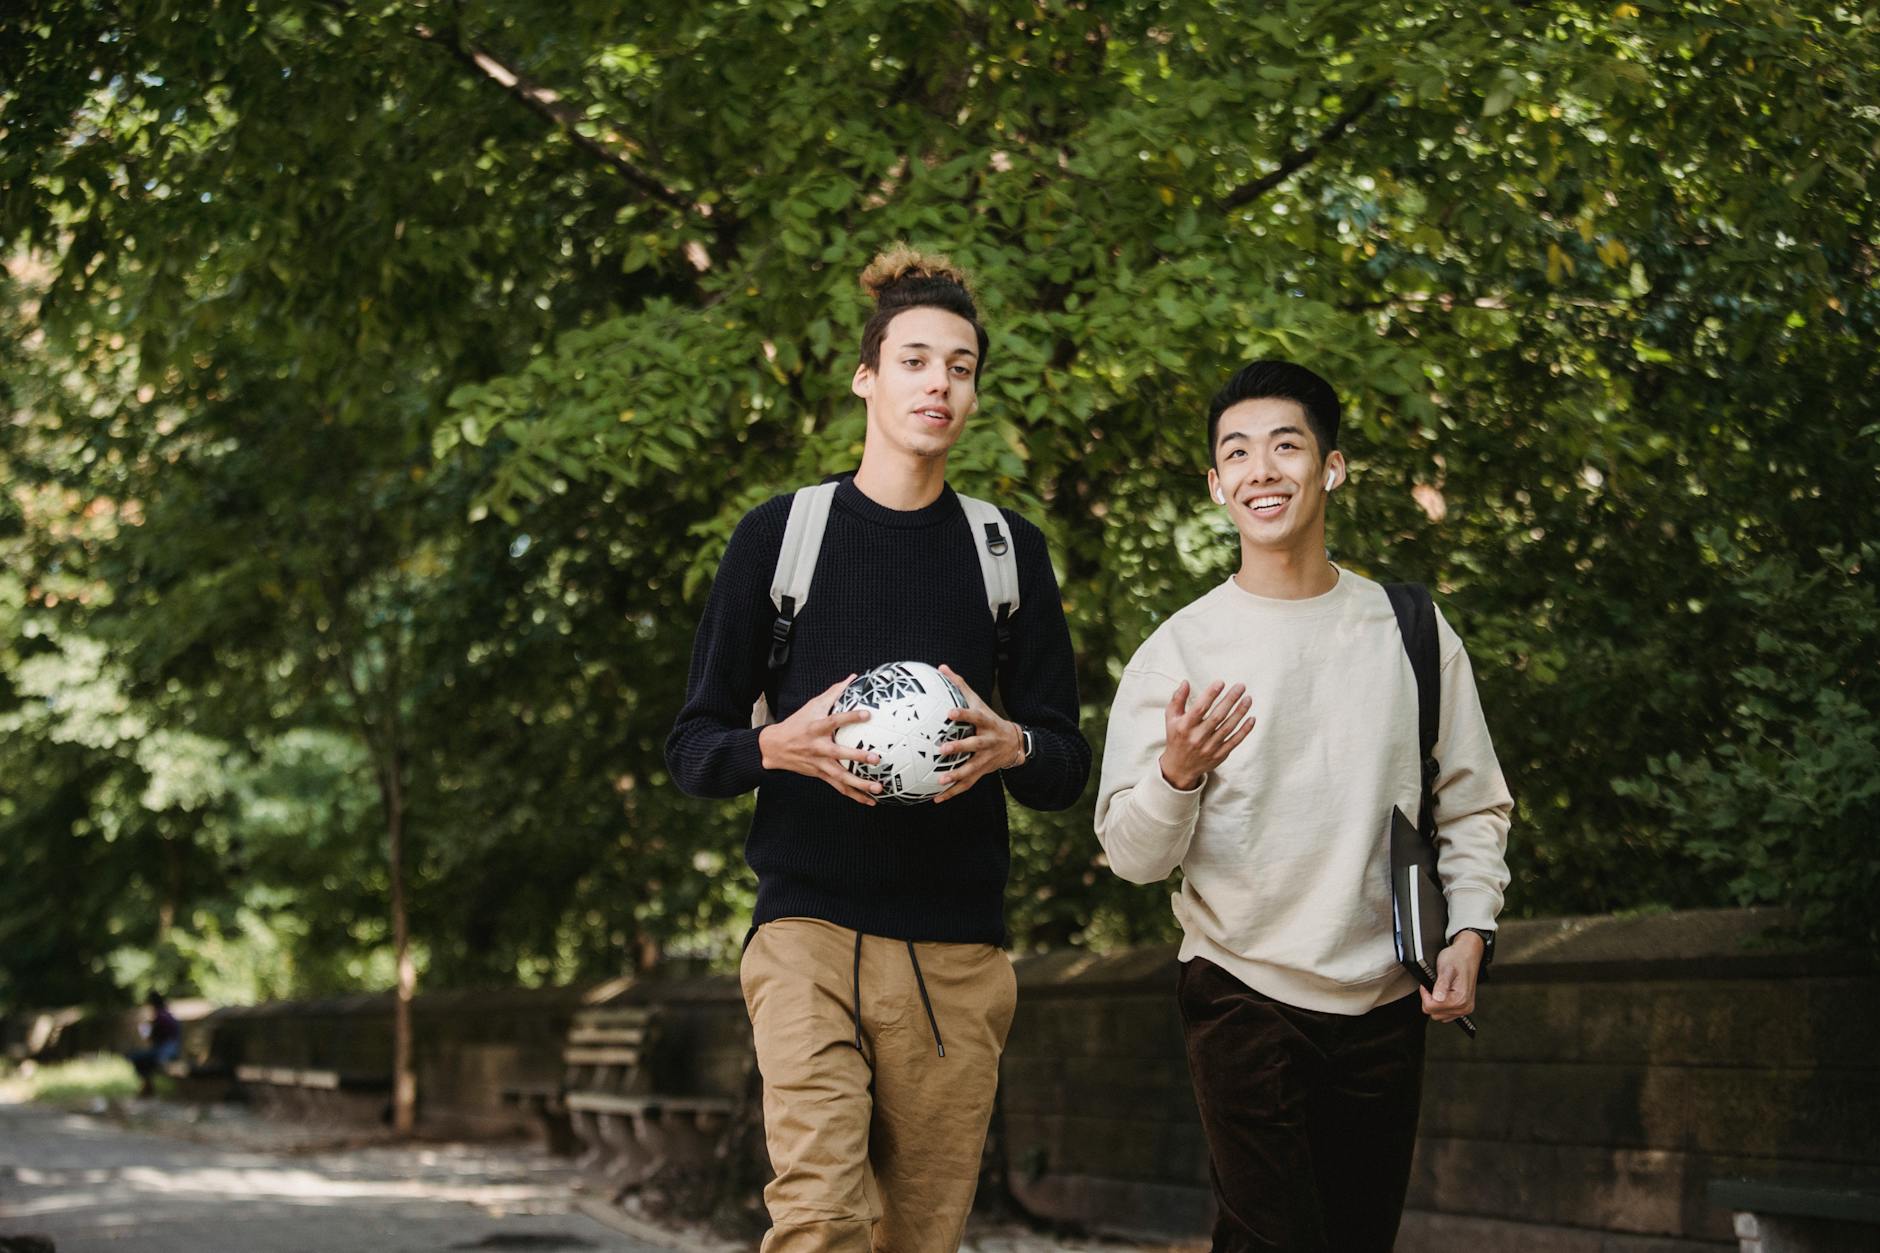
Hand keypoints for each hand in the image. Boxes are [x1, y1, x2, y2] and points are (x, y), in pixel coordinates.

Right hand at [757, 674, 881, 805]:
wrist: (775, 747)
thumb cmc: (797, 723)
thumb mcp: (813, 705)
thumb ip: (834, 693)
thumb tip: (853, 677)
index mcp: (816, 728)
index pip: (835, 720)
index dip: (850, 716)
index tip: (868, 714)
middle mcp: (818, 748)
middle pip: (838, 754)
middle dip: (857, 757)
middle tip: (876, 758)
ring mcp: (819, 764)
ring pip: (840, 777)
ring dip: (860, 785)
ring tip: (879, 788)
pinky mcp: (821, 775)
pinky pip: (839, 788)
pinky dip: (855, 796)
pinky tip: (871, 802)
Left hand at [930, 664, 1023, 804]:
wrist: (1014, 744)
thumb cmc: (989, 720)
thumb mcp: (979, 702)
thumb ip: (960, 686)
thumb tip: (942, 667)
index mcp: (985, 723)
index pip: (975, 716)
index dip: (963, 714)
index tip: (949, 713)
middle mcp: (987, 741)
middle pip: (974, 745)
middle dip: (959, 748)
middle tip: (942, 750)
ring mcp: (986, 759)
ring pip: (971, 769)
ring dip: (956, 775)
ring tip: (940, 780)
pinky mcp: (982, 772)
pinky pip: (967, 784)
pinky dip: (952, 792)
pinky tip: (936, 798)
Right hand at [1157, 680, 1254, 791]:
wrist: (1180, 767)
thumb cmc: (1177, 737)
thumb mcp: (1171, 718)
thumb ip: (1177, 699)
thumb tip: (1185, 682)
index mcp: (1184, 726)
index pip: (1199, 708)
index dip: (1210, 695)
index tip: (1221, 682)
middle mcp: (1197, 737)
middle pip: (1217, 716)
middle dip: (1230, 700)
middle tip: (1241, 686)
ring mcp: (1210, 747)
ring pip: (1228, 728)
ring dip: (1240, 712)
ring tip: (1248, 698)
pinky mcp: (1219, 754)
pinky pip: (1235, 741)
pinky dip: (1244, 730)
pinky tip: (1251, 718)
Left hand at [1420, 930, 1483, 1021]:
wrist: (1467, 954)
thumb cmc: (1457, 958)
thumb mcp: (1445, 968)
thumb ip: (1441, 984)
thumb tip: (1437, 998)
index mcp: (1460, 999)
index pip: (1431, 1007)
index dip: (1425, 994)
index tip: (1427, 984)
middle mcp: (1464, 1007)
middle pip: (1434, 1014)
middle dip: (1429, 1000)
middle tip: (1433, 985)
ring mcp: (1465, 1009)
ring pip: (1439, 1015)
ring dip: (1435, 1004)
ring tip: (1438, 988)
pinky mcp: (1464, 1008)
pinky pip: (1446, 1014)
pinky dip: (1441, 1006)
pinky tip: (1443, 994)